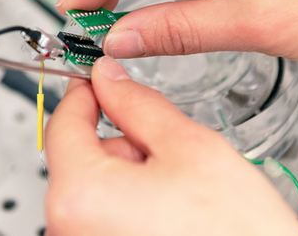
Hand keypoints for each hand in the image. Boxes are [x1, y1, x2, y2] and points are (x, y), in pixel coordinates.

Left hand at [44, 56, 297, 235]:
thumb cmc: (234, 235)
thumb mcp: (189, 148)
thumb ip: (139, 104)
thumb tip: (110, 79)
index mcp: (80, 195)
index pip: (63, 123)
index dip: (86, 91)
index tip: (100, 77)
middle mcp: (68, 228)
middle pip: (83, 158)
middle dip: (124, 143)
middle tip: (171, 154)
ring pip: (98, 188)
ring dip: (133, 177)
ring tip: (181, 195)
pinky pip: (106, 217)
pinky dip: (133, 205)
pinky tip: (171, 214)